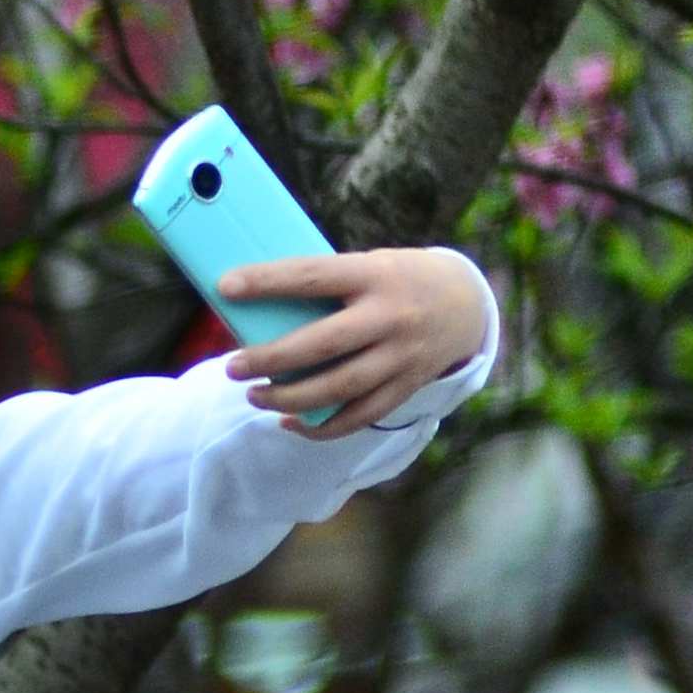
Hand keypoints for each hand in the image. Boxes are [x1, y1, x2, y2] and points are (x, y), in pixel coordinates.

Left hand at [213, 247, 487, 435]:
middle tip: (232, 368)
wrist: (467, 304)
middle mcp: (390, 317)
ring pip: (340, 387)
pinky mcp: (407, 386)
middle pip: (323, 344)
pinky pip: (361, 415)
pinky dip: (323, 427)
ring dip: (291, 398)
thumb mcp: (370, 264)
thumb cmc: (399, 278)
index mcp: (374, 275)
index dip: (268, 282)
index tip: (225, 287)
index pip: (313, 276)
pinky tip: (290, 424)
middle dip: (272, 359)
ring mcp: (401, 356)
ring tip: (254, 396)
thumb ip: (329, 284)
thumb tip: (261, 301)